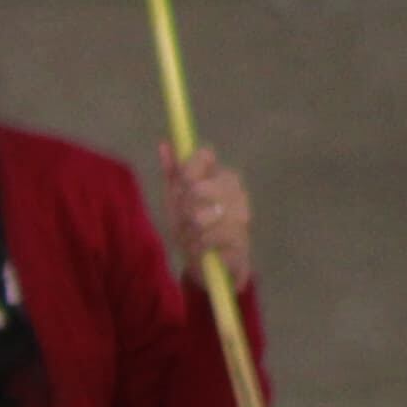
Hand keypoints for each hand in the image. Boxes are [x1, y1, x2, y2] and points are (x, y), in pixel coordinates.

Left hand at [163, 147, 252, 276]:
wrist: (210, 263)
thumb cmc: (192, 226)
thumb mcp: (176, 200)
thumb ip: (173, 172)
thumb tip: (164, 143)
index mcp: (220, 175)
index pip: (203, 155)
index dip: (185, 171)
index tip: (180, 186)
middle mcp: (236, 190)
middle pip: (197, 188)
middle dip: (183, 208)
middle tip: (186, 220)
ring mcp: (242, 215)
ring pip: (200, 217)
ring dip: (189, 232)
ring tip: (194, 237)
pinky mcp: (242, 240)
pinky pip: (208, 239)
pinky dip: (198, 247)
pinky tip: (203, 250)